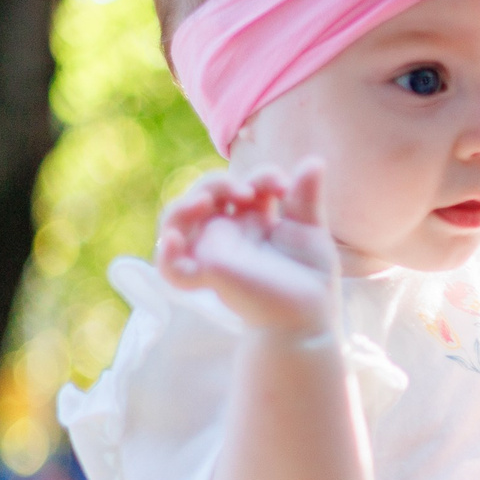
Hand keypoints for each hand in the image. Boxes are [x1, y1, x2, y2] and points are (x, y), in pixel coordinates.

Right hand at [157, 161, 341, 335]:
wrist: (309, 319)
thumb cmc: (309, 280)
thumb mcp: (310, 233)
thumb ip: (306, 199)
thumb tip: (314, 160)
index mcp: (251, 219)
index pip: (242, 184)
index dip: (260, 175)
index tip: (283, 185)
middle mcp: (227, 233)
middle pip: (203, 193)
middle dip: (219, 182)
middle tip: (249, 190)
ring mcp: (214, 252)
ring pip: (176, 220)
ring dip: (185, 202)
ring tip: (206, 200)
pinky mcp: (207, 275)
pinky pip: (170, 268)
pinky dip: (165, 256)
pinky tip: (173, 240)